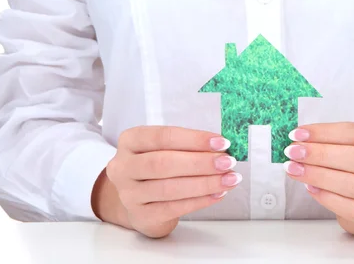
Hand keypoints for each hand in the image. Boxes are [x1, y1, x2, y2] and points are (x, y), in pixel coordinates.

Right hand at [92, 126, 240, 237]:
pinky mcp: (141, 216)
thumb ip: (188, 146)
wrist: (139, 201)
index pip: (163, 136)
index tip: (222, 142)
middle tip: (228, 162)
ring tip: (229, 179)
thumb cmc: (157, 168)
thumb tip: (222, 148)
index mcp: (130, 140)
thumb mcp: (165, 149)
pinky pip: (173, 208)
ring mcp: (129, 194)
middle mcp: (124, 166)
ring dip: (205, 183)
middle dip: (201, 162)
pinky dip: (199, 201)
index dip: (194, 139)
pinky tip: (218, 194)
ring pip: (170, 188)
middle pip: (164, 163)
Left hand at [283, 122, 353, 234]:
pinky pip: (352, 208)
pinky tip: (310, 188)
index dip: (326, 132)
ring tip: (295, 169)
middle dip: (320, 154)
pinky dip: (328, 197)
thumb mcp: (351, 146)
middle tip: (294, 152)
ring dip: (319, 175)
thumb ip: (331, 141)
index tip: (299, 133)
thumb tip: (299, 139)